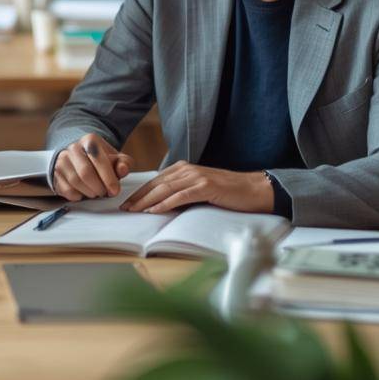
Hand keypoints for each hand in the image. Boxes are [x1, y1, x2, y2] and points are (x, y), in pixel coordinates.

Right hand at [52, 134, 133, 200]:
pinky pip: (67, 190)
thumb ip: (124, 163)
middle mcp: (73, 148)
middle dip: (99, 187)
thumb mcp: (116, 159)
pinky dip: (79, 196)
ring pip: (75, 182)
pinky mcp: (56, 175)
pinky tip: (85, 192)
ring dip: (90, 192)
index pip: (98, 159)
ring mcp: (62, 161)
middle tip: (106, 193)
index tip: (115, 190)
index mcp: (89, 141)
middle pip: (85, 172)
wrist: (81, 157)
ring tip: (97, 192)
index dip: (108, 178)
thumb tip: (122, 170)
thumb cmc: (101, 160)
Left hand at [119, 161, 272, 213]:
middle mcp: (188, 170)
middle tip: (124, 208)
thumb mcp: (200, 190)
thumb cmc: (228, 193)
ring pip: (165, 189)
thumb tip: (161, 205)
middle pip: (156, 184)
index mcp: (184, 169)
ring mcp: (197, 177)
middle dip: (138, 196)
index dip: (140, 192)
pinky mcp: (206, 186)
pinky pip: (180, 196)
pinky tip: (154, 210)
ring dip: (147, 200)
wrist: (254, 190)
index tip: (127, 203)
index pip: (156, 181)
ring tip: (134, 210)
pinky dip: (165, 203)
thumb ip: (183, 193)